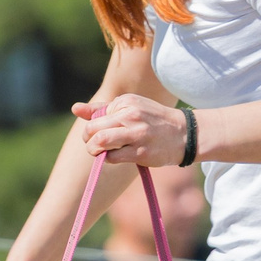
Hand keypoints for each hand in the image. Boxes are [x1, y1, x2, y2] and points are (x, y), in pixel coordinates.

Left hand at [74, 94, 188, 166]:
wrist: (185, 133)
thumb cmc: (153, 120)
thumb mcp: (130, 107)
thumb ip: (102, 109)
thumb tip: (75, 108)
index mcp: (125, 102)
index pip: (95, 115)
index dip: (92, 127)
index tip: (101, 133)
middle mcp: (130, 115)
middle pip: (93, 128)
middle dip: (88, 140)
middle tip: (95, 145)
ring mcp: (137, 133)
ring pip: (101, 141)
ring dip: (95, 150)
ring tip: (101, 152)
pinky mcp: (141, 151)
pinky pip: (113, 157)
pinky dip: (109, 159)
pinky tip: (118, 156)